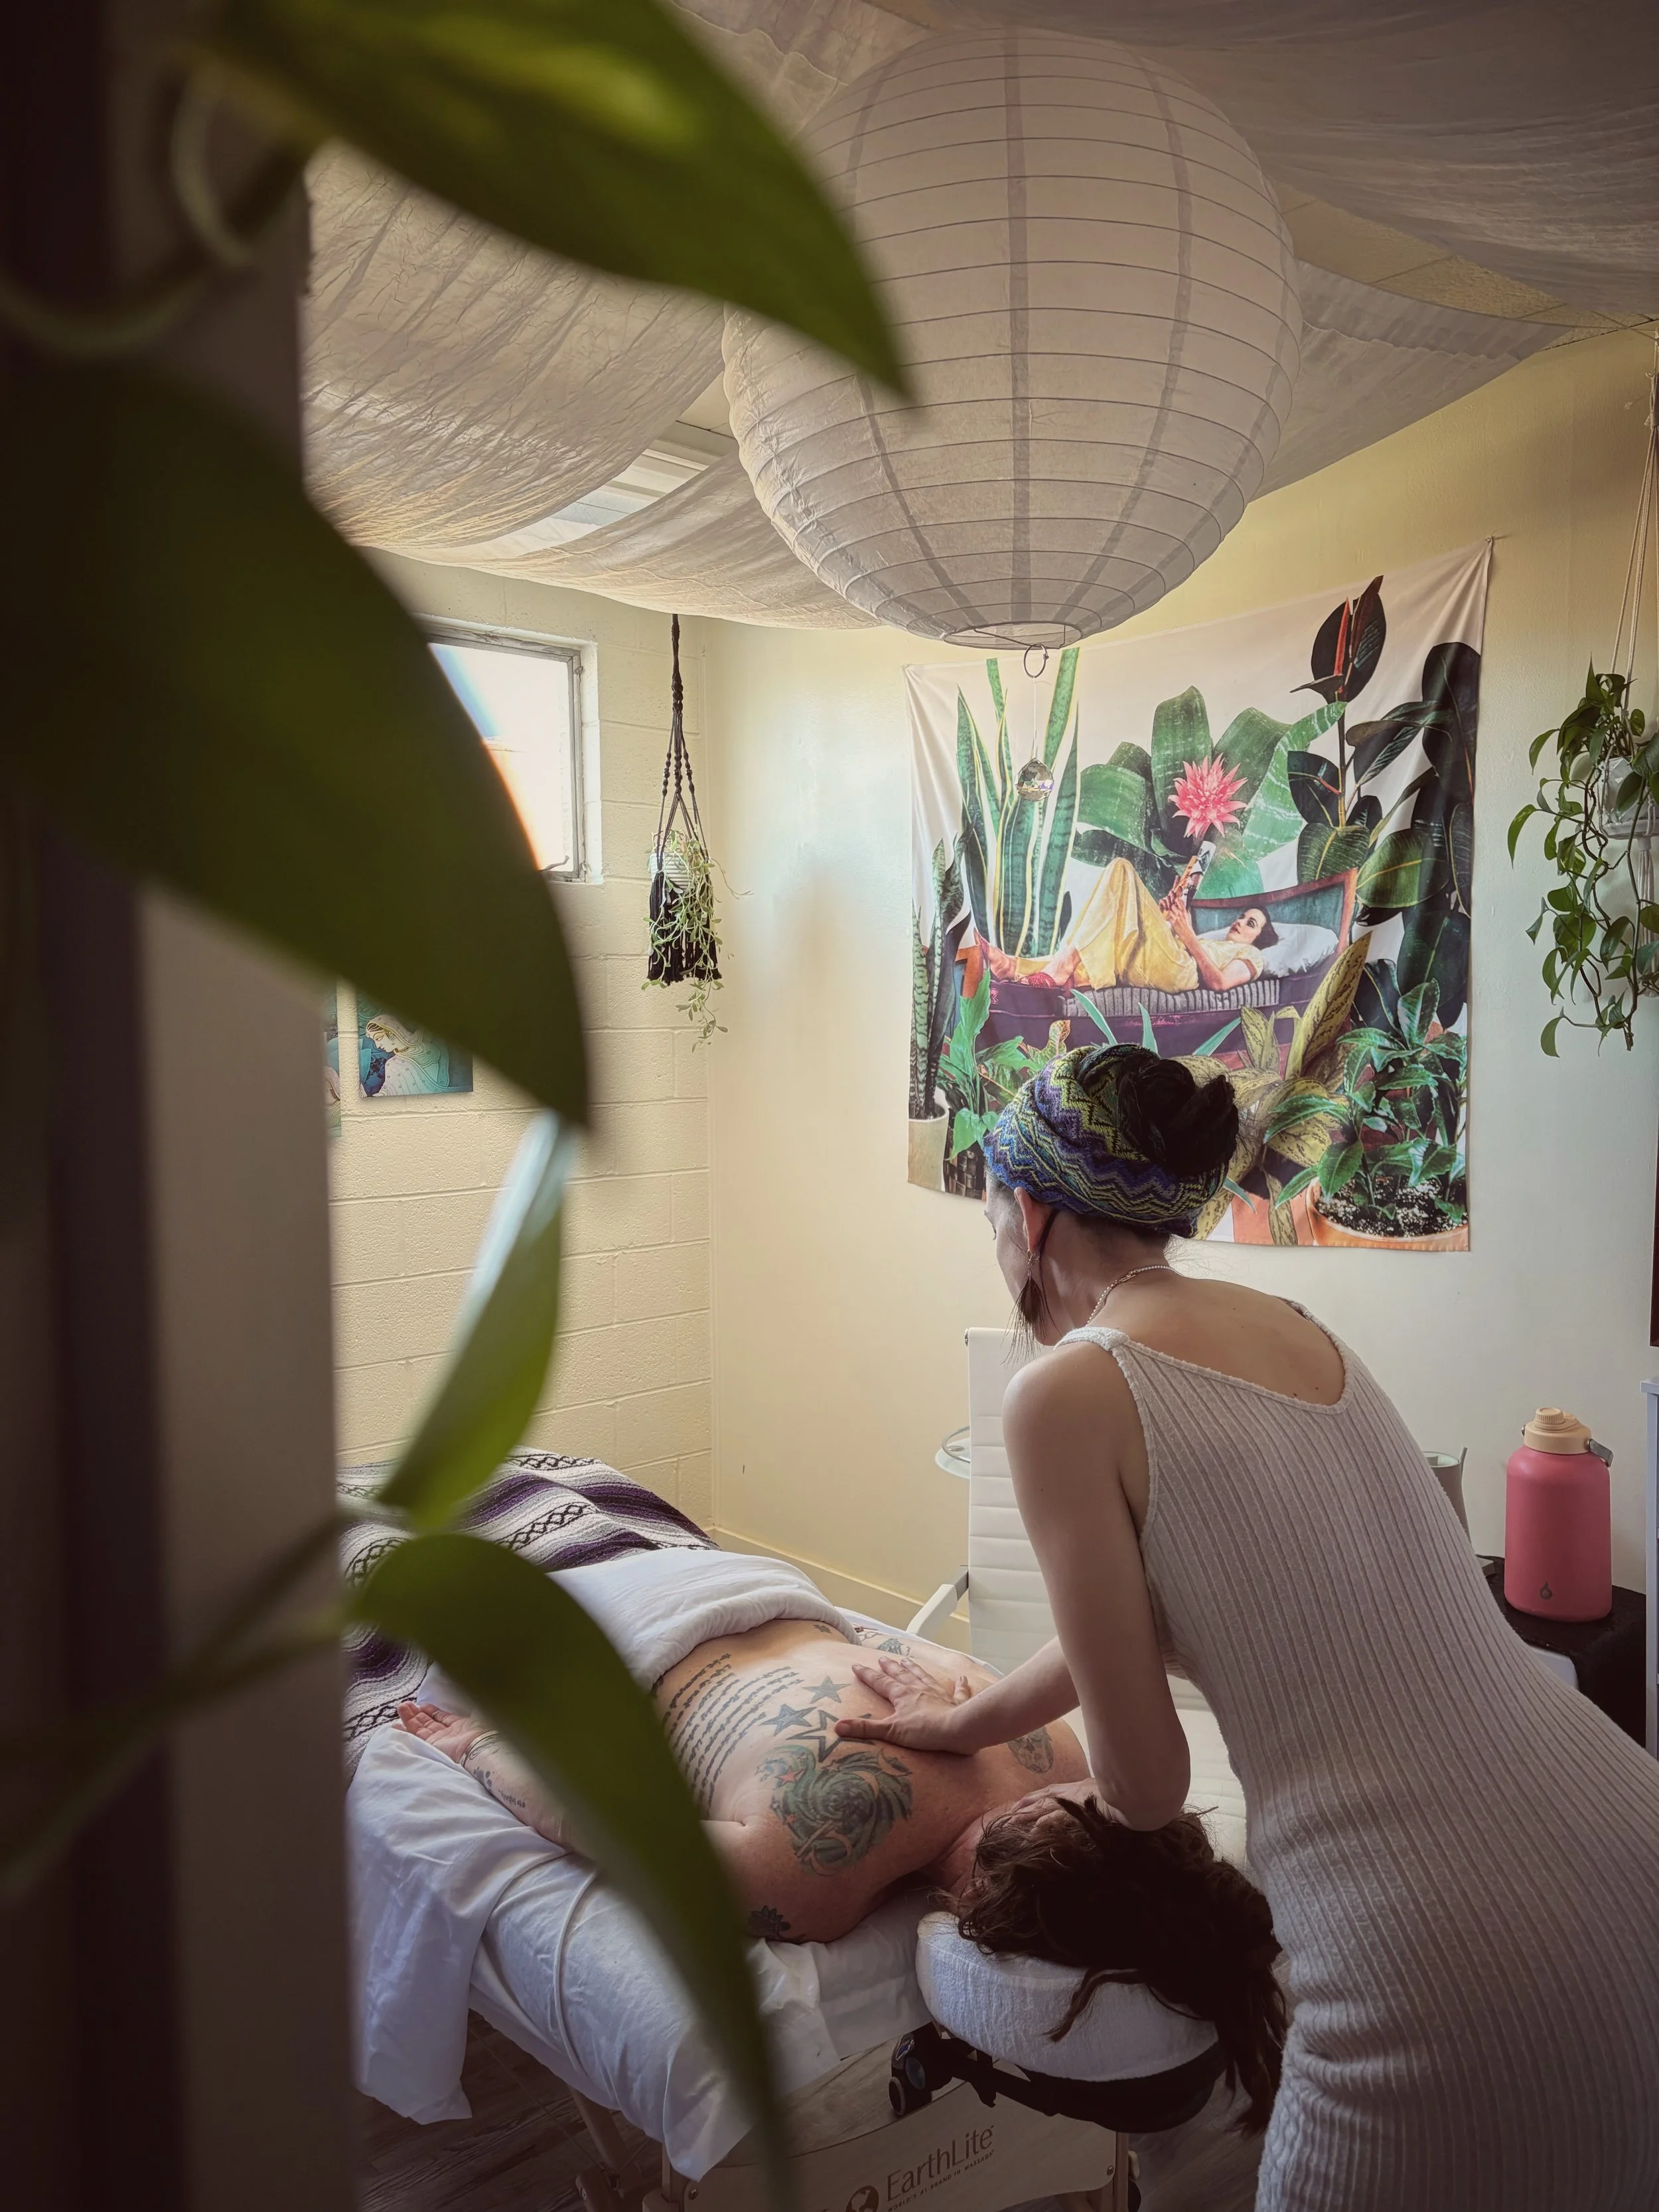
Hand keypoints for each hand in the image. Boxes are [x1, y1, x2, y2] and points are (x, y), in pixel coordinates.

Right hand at [397, 1700, 488, 1766]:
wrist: (477, 1749)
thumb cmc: (481, 1730)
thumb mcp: (478, 1714)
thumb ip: (472, 1704)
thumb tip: (472, 1691)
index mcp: (460, 1726)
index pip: (442, 1718)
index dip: (432, 1712)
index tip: (422, 1705)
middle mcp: (447, 1735)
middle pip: (428, 1723)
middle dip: (417, 1713)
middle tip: (406, 1704)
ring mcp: (437, 1741)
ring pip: (420, 1728)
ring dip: (409, 1717)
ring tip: (400, 1707)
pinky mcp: (429, 1746)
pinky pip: (415, 1736)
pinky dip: (405, 1729)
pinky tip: (396, 1725)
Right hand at [835, 1653, 975, 1752]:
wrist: (956, 1730)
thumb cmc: (923, 1731)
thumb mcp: (891, 1732)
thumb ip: (865, 1728)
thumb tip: (837, 1726)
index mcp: (902, 1695)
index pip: (880, 1682)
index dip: (867, 1675)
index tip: (856, 1665)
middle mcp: (919, 1689)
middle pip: (901, 1675)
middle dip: (890, 1667)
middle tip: (883, 1658)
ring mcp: (938, 1694)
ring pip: (924, 1677)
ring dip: (915, 1669)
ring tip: (908, 1660)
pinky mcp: (955, 1703)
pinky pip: (958, 1691)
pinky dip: (959, 1685)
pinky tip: (961, 1678)